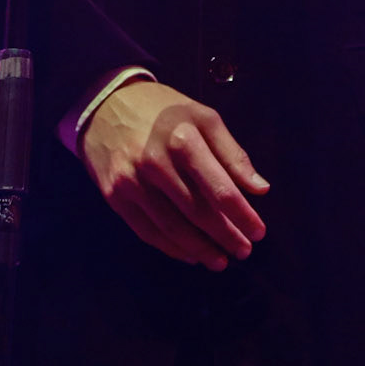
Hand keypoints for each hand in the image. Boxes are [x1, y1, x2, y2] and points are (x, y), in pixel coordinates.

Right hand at [79, 78, 268, 271]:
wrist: (104, 105)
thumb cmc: (162, 111)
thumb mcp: (203, 117)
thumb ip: (232, 154)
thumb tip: (260, 189)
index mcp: (183, 139)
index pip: (220, 189)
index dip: (242, 215)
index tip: (258, 232)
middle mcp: (155, 163)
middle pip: (198, 212)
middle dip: (225, 236)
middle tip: (244, 251)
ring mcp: (131, 182)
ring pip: (173, 228)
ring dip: (200, 249)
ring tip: (220, 260)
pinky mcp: (115, 197)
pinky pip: (148, 232)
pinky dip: (172, 248)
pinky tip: (190, 254)